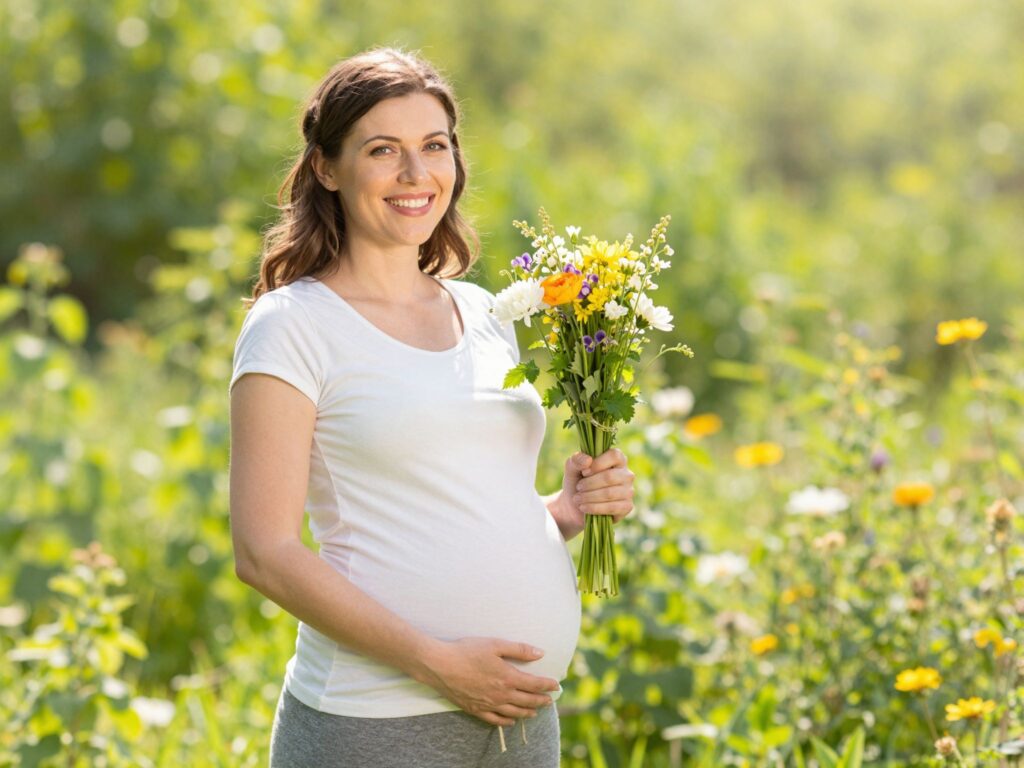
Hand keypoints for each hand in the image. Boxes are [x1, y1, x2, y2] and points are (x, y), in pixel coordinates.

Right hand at [421, 638, 559, 725]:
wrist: (440, 665)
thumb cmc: (467, 651)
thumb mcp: (495, 644)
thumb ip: (519, 650)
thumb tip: (540, 653)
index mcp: (508, 677)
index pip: (534, 684)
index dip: (547, 685)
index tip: (556, 685)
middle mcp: (501, 694)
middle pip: (527, 700)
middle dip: (541, 700)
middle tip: (550, 700)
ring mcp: (488, 704)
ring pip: (514, 713)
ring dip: (527, 712)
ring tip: (536, 711)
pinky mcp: (475, 710)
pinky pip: (495, 720)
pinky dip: (506, 722)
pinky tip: (511, 722)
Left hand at [558, 448, 634, 535]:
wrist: (575, 505)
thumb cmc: (577, 482)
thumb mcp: (572, 469)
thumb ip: (576, 460)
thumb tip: (587, 460)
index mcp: (617, 459)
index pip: (614, 456)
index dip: (597, 464)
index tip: (584, 472)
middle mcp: (626, 474)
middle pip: (610, 476)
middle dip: (590, 483)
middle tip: (578, 487)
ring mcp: (629, 491)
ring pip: (609, 493)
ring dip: (589, 497)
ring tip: (577, 498)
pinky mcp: (627, 506)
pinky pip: (612, 507)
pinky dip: (594, 508)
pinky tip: (584, 507)